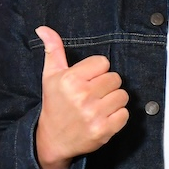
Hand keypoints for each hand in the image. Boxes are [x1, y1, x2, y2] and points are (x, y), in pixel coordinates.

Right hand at [34, 26, 128, 168]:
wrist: (52, 140)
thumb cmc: (54, 105)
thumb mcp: (51, 76)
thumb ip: (52, 50)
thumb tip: (43, 28)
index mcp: (70, 80)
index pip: (103, 62)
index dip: (97, 71)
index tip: (87, 81)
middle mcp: (82, 96)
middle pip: (115, 78)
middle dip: (106, 86)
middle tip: (92, 95)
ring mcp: (94, 114)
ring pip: (122, 96)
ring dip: (113, 101)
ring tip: (98, 106)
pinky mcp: (104, 130)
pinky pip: (125, 114)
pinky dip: (117, 117)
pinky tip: (103, 118)